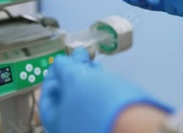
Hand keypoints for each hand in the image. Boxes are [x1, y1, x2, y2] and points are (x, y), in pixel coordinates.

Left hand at [39, 48, 172, 132]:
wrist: (134, 124)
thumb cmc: (98, 104)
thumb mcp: (75, 80)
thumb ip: (64, 68)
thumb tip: (60, 62)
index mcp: (57, 123)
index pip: (48, 97)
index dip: (52, 75)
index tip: (61, 60)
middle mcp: (72, 128)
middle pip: (66, 97)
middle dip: (72, 73)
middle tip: (79, 57)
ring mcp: (90, 126)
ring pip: (83, 98)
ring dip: (85, 77)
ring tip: (92, 62)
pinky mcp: (107, 122)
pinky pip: (97, 102)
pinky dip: (97, 87)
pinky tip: (101, 74)